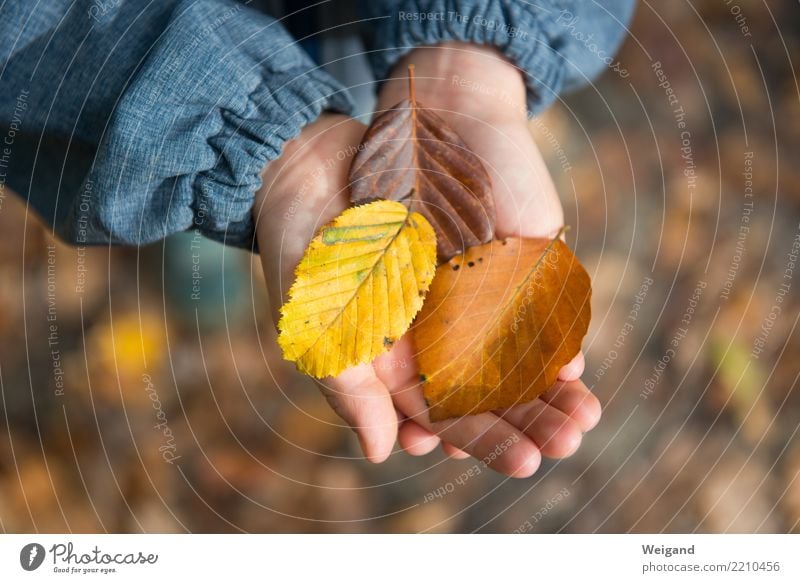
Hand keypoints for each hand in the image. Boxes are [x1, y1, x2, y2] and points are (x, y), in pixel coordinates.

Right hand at [254, 41, 599, 476]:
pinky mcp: (487, 257)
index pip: (446, 414)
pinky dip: (549, 329)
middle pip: (490, 390)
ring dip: (550, 386)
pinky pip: (526, 298)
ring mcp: (464, 297)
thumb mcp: (317, 318)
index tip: (523, 462)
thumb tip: (382, 454)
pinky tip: (574, 359)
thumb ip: (349, 385)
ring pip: (515, 352)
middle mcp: (435, 337)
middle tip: (568, 444)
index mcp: (395, 362)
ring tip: (587, 413)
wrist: (316, 160)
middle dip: (530, 420)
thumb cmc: (306, 244)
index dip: (483, 439)